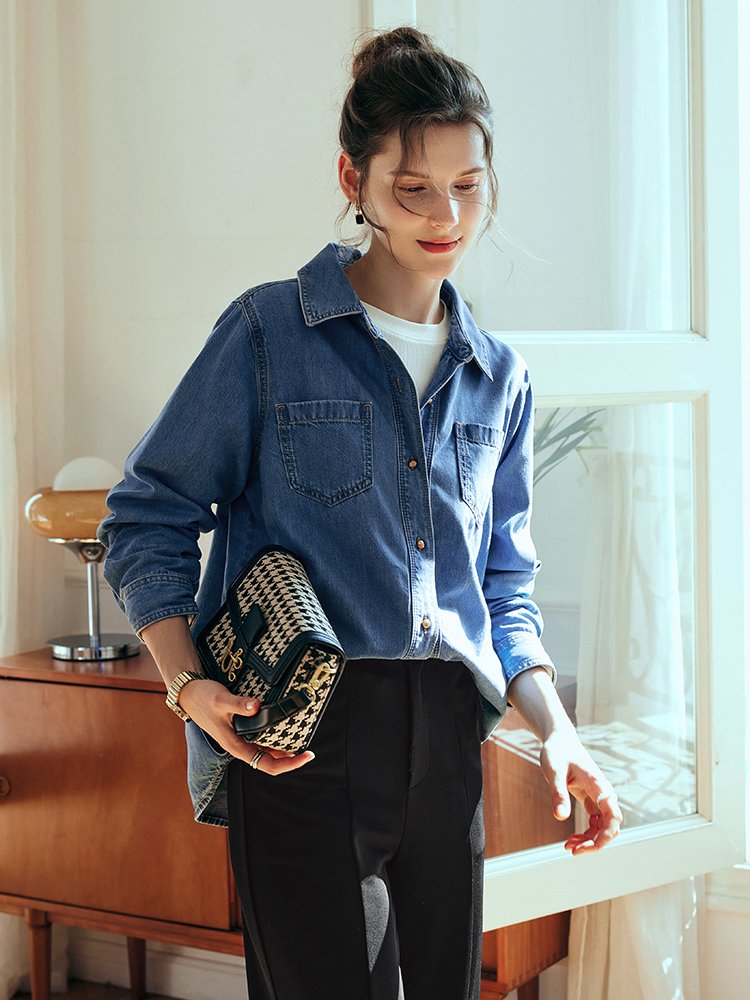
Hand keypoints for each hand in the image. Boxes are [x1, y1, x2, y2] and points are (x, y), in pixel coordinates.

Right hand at [179, 678, 315, 775]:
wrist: (189, 692)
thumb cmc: (203, 697)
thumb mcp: (221, 699)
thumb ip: (238, 704)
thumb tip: (256, 706)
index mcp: (236, 746)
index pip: (267, 764)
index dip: (289, 764)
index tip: (306, 755)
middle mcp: (240, 745)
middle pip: (270, 760)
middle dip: (290, 758)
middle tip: (309, 749)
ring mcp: (241, 738)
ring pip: (267, 750)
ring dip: (284, 748)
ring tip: (301, 738)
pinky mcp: (241, 728)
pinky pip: (262, 738)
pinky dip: (275, 735)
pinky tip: (285, 725)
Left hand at [540, 725, 622, 854]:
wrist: (560, 740)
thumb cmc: (558, 752)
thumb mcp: (554, 771)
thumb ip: (558, 793)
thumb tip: (560, 817)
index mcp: (599, 786)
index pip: (612, 817)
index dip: (605, 836)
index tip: (588, 847)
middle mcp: (604, 794)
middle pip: (610, 826)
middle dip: (595, 843)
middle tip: (572, 850)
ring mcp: (599, 798)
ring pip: (603, 827)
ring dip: (589, 840)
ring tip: (568, 847)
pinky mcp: (592, 800)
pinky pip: (595, 823)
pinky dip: (586, 833)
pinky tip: (572, 839)